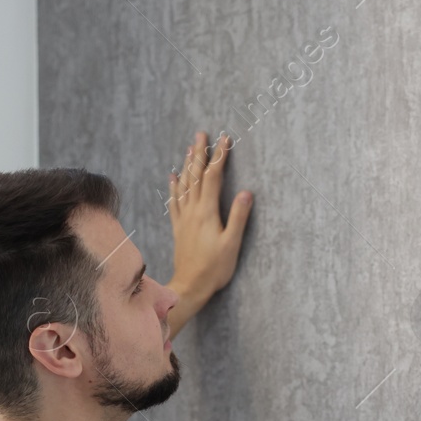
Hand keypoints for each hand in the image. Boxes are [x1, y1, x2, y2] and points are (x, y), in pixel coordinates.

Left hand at [166, 130, 252, 336]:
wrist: (190, 285)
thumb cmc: (214, 268)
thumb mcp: (231, 244)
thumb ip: (238, 217)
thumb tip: (247, 193)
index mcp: (207, 212)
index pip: (213, 177)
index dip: (219, 157)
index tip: (224, 139)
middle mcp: (192, 211)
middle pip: (196, 176)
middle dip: (200, 153)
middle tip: (201, 134)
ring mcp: (183, 219)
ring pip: (184, 185)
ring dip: (188, 165)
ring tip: (190, 149)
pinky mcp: (178, 228)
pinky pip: (174, 202)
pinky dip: (174, 187)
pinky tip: (173, 177)